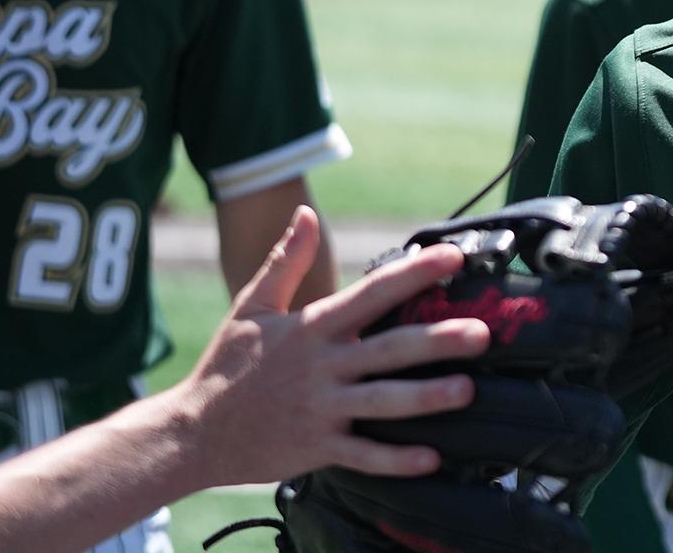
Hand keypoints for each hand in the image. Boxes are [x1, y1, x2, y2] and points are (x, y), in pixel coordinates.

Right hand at [169, 205, 490, 487]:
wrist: (191, 432)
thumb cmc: (227, 366)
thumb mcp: (252, 306)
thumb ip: (286, 260)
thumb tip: (305, 213)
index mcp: (312, 328)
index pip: (372, 293)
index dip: (415, 274)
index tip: (454, 257)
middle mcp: (322, 367)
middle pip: (389, 349)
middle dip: (437, 341)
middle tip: (482, 333)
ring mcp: (321, 409)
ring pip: (382, 402)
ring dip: (426, 397)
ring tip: (467, 390)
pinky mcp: (317, 448)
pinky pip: (363, 456)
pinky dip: (396, 460)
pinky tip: (430, 457)